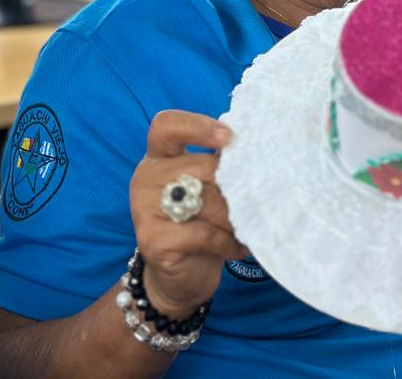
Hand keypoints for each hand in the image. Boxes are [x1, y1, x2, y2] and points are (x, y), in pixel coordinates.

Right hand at [129, 110, 244, 318]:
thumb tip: (255, 148)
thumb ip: (218, 165)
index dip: (198, 126)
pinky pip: (204, 233)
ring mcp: (144, 209)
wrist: (182, 275)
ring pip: (207, 201)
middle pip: (203, 166)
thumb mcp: (208, 188)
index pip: (166, 126)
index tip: (230, 137)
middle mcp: (146, 178)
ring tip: (248, 227)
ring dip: (236, 217)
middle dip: (237, 186)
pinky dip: (228, 242)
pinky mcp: (152, 240)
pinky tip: (236, 247)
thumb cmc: (202, 223)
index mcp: (158, 158)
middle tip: (258, 200)